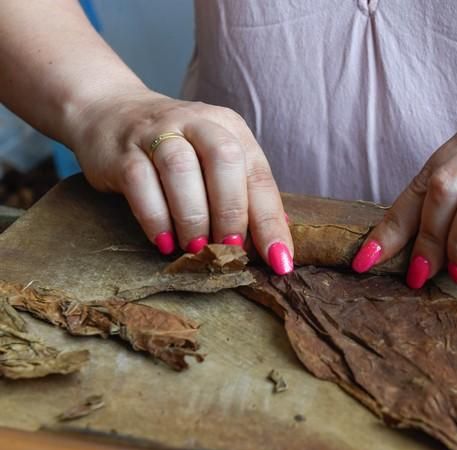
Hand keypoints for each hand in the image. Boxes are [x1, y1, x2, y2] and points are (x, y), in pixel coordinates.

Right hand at [69, 89, 292, 273]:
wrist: (110, 114)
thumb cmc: (177, 149)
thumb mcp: (215, 162)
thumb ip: (244, 194)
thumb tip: (276, 242)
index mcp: (230, 128)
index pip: (259, 175)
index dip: (270, 221)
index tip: (279, 260)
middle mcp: (198, 122)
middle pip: (224, 160)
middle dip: (232, 213)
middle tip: (230, 249)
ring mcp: (157, 132)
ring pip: (181, 169)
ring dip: (193, 217)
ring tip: (196, 248)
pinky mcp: (122, 150)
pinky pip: (140, 183)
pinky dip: (156, 218)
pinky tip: (164, 242)